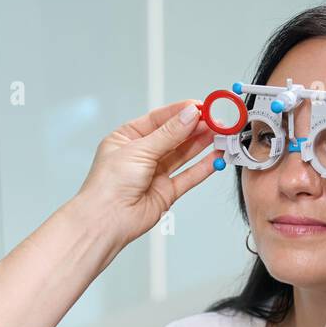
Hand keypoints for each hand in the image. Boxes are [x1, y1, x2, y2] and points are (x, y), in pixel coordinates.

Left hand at [71, 100, 220, 252]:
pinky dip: (203, 167)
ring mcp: (154, 174)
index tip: (201, 106)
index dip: (181, 112)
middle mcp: (141, 155)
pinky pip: (188, 176)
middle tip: (215, 119)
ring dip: (201, 144)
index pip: (159, 119)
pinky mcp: (165, 192)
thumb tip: (189, 115)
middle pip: (174, 136)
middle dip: (195, 127)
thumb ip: (169, 133)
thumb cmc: (108, 185)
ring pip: (183, 154)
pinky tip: (215, 156)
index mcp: (127, 138)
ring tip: (220, 133)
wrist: (105, 220)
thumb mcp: (139, 149)